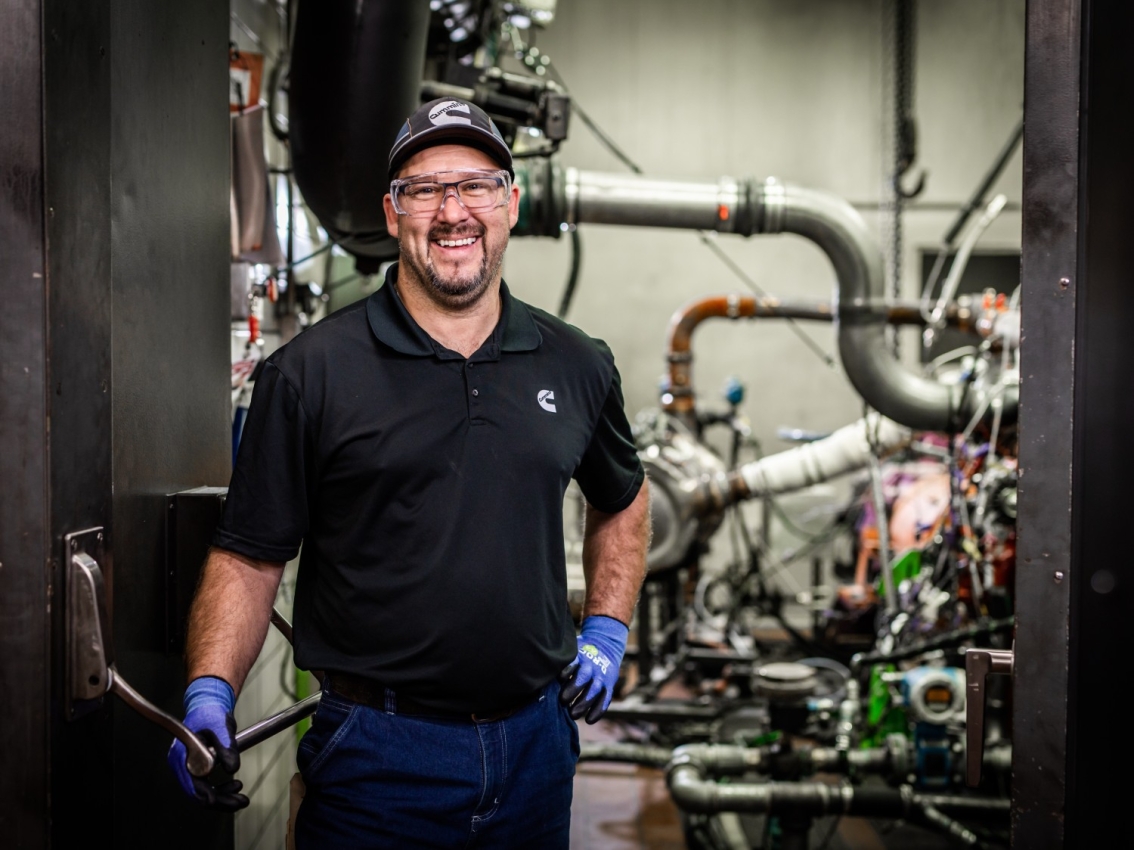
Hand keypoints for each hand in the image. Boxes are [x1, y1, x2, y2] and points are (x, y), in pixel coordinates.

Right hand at [167, 676, 248, 810]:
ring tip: (241, 793)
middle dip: (221, 800)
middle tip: (242, 801)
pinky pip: (204, 783)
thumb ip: (227, 749)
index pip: (194, 787)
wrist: (207, 704)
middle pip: (198, 793)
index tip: (228, 802)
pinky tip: (235, 784)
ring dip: (222, 795)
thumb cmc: (211, 713)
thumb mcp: (222, 729)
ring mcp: (186, 766)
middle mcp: (180, 764)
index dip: (211, 797)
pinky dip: (219, 787)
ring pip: (202, 790)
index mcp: (182, 756)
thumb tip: (232, 768)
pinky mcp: (194, 765)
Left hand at [558, 615, 627, 723]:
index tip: (559, 678)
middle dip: (574, 689)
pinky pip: (605, 699)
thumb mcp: (571, 652)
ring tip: (572, 715)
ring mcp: (601, 676)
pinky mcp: (608, 686)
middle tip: (562, 701)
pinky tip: (588, 720)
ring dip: (584, 703)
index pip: (574, 662)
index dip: (567, 670)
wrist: (605, 645)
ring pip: (595, 690)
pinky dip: (598, 711)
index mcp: (580, 656)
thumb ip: (559, 663)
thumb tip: (539, 675)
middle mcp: (591, 666)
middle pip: (584, 676)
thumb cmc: (579, 654)